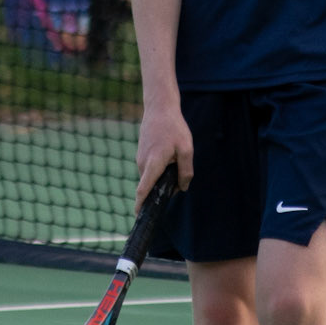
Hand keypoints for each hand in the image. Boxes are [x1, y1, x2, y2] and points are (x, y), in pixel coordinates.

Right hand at [135, 95, 192, 209]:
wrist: (159, 108)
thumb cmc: (174, 128)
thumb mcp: (186, 149)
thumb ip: (185, 171)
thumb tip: (182, 188)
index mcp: (153, 164)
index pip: (143, 189)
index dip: (140, 205)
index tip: (139, 216)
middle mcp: (142, 163)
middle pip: (150, 185)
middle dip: (162, 188)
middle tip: (178, 178)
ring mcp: (140, 158)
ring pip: (151, 176)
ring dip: (162, 175)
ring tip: (175, 159)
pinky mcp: (141, 153)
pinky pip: (150, 168)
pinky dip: (159, 168)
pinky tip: (170, 154)